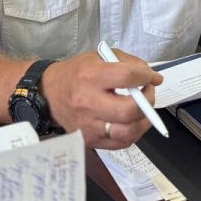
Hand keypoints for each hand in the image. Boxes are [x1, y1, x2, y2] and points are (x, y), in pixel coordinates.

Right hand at [40, 49, 162, 149]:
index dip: (145, 77)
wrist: (48, 93)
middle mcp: (87, 102)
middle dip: (147, 101)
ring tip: (144, 110)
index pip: (126, 77)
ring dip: (143, 121)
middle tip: (148, 93)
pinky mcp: (88, 140)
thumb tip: (152, 77)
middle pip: (128, 110)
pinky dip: (132, 133)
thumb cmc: (76, 73)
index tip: (152, 77)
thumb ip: (127, 63)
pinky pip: (120, 143)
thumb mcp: (98, 57)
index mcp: (90, 76)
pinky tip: (132, 122)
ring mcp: (87, 125)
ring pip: (127, 132)